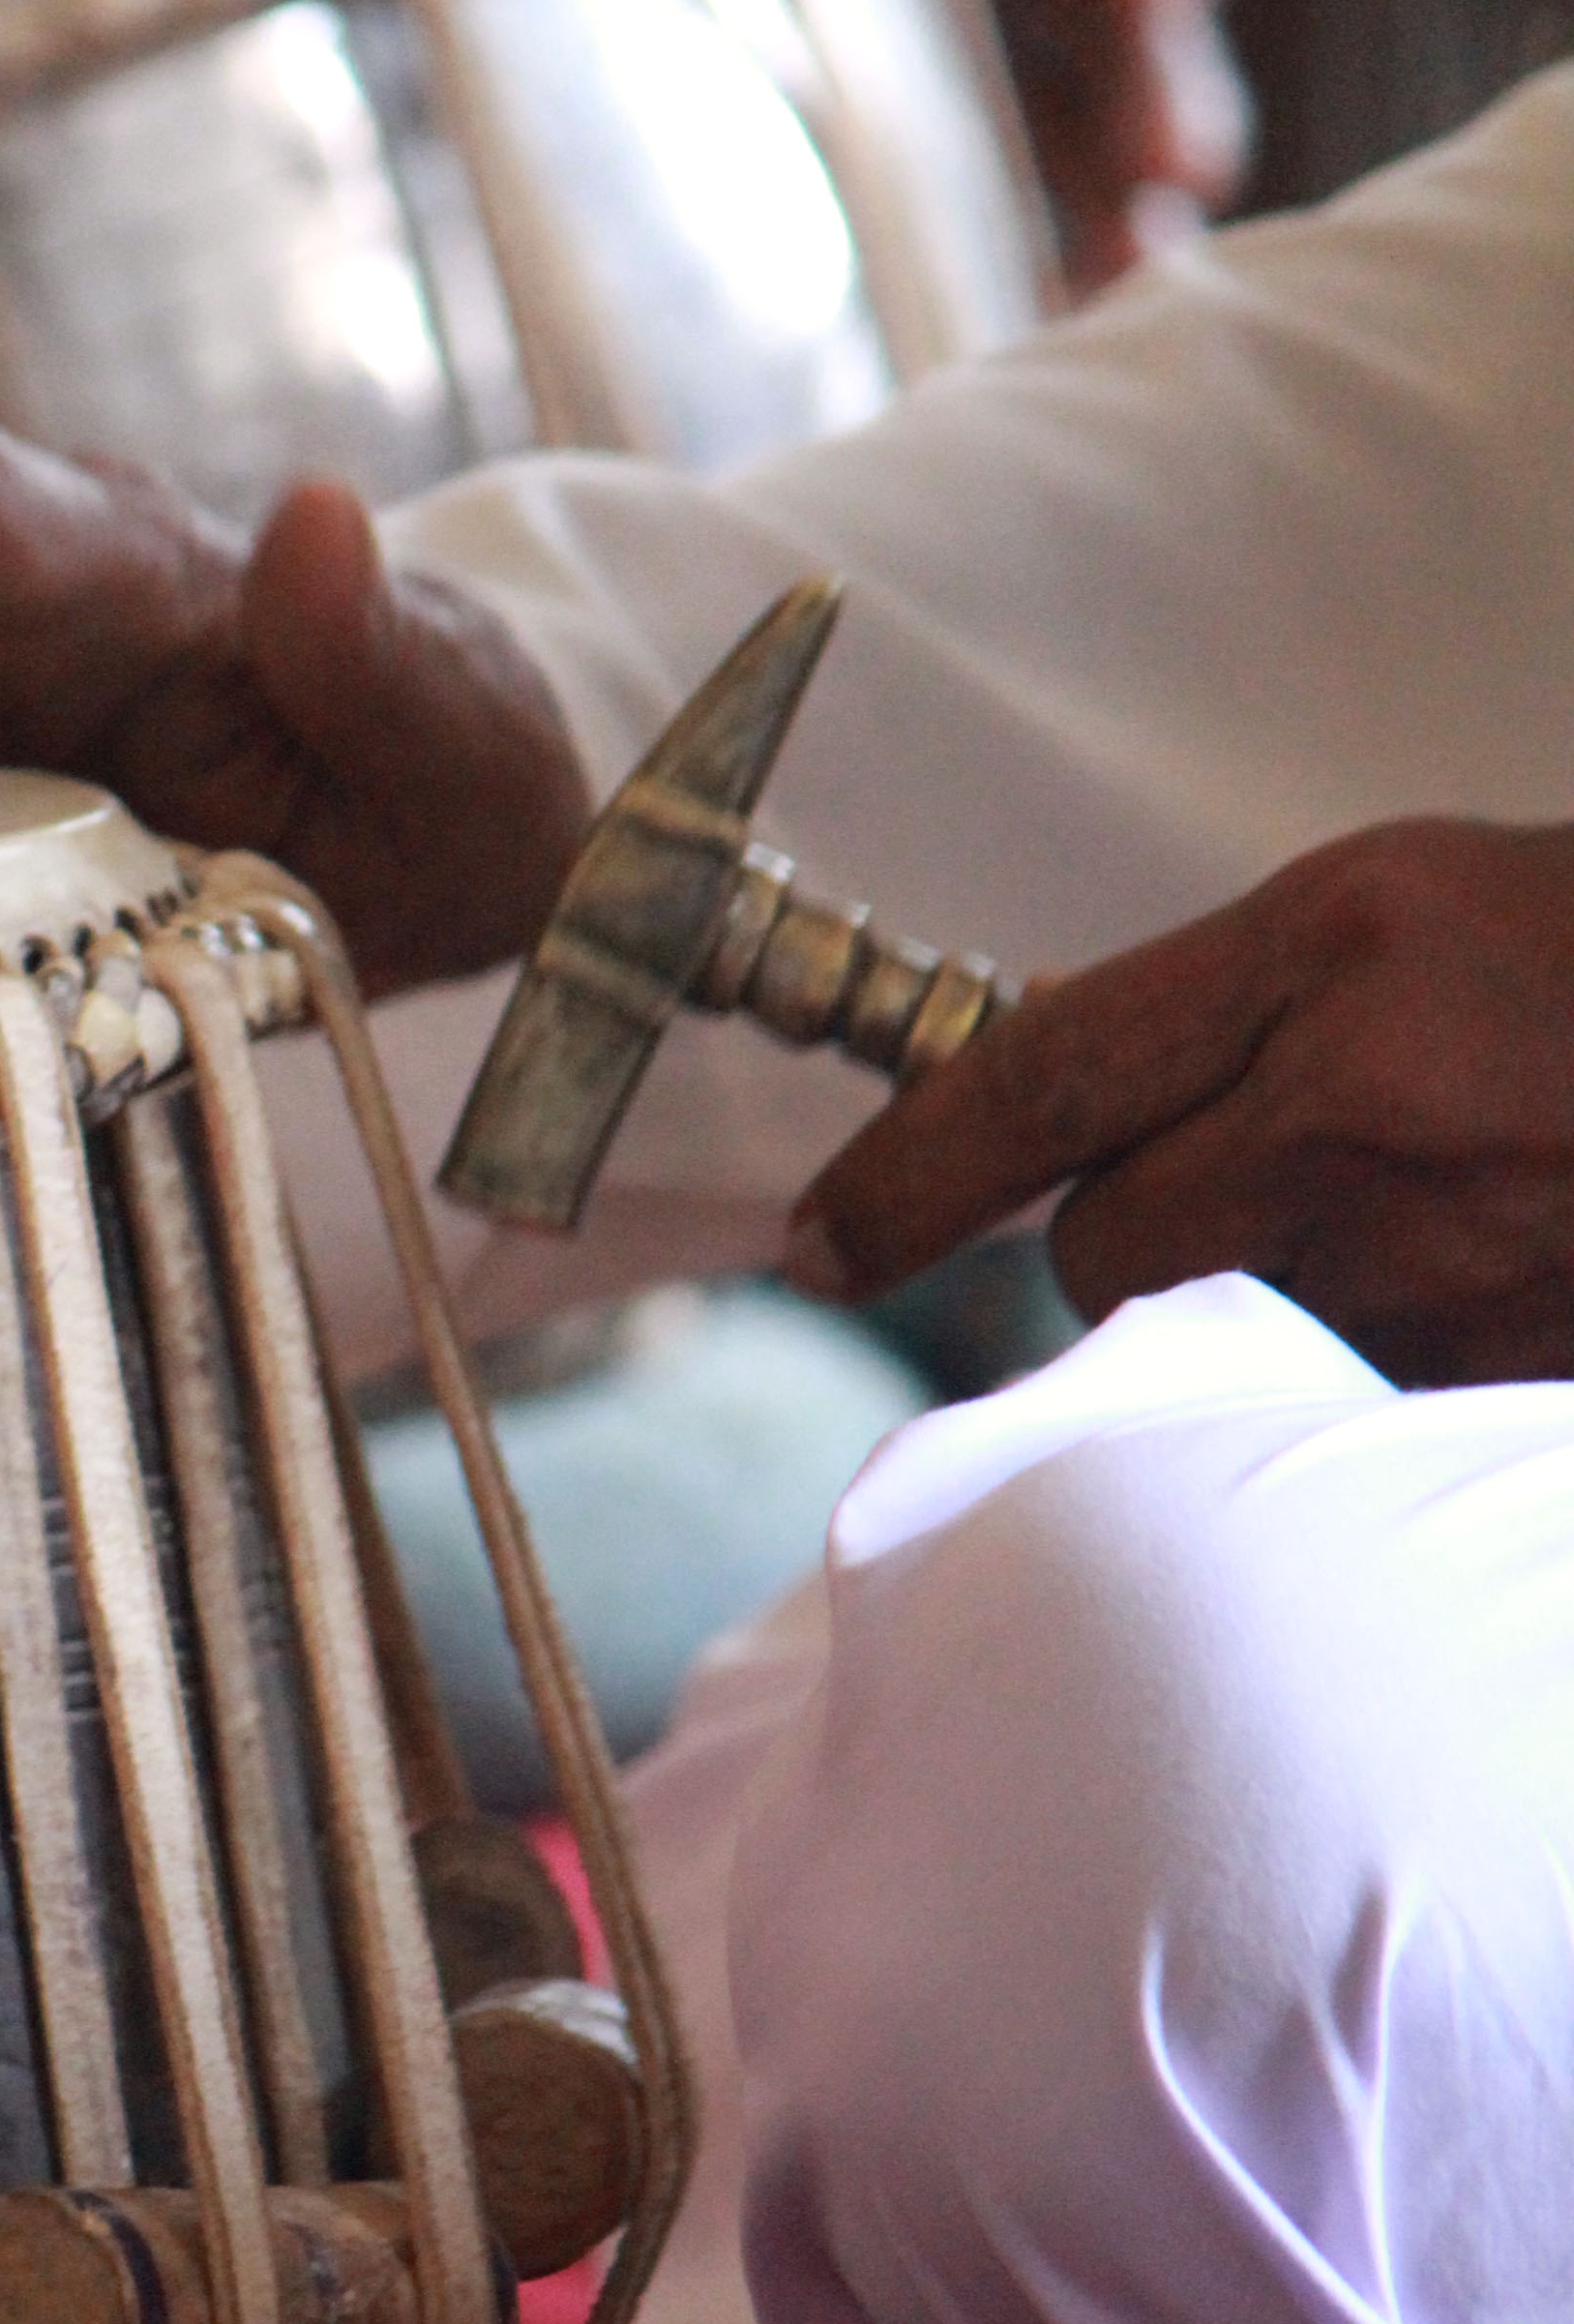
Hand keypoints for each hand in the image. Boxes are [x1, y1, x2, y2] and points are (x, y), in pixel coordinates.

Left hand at [785, 818, 1573, 1386]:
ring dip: (1269, 1311)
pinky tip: (1472, 1287)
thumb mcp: (1411, 913)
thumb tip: (1064, 1122)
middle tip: (1254, 1193)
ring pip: (1224, 1348)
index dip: (903, 1177)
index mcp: (1342, 946)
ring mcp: (1448, 1258)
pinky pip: (1345, 1410)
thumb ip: (1233, 1013)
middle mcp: (1370, 1105)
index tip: (822, 1238)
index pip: (1038, 1078)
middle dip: (1133, 1242)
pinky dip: (1368, 1374)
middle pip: (1104, 1253)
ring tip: (1417, 1222)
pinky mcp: (1500, 1381)